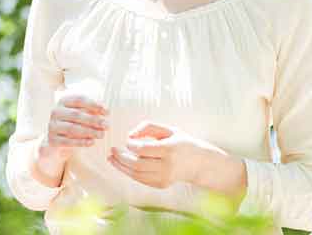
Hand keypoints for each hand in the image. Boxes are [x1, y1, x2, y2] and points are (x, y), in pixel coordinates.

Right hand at [33, 94, 107, 185]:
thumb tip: (106, 111)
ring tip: (102, 134)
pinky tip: (92, 142)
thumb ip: (91, 112)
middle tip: (107, 125)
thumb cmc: (72, 125)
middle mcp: (56, 112)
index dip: (94, 105)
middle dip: (93, 120)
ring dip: (89, 131)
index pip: (79, 100)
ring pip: (72, 128)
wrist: (56, 143)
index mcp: (64, 101)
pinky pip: (68, 141)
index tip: (107, 111)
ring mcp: (52, 126)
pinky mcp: (52, 139)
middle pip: (76, 114)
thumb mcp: (80, 116)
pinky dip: (81, 142)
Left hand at [108, 121, 230, 189]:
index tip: (127, 141)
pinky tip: (123, 166)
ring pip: (136, 174)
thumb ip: (148, 127)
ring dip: (121, 167)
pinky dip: (129, 173)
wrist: (199, 163)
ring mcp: (164, 178)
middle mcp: (167, 166)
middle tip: (112, 150)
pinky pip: (141, 180)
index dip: (130, 145)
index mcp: (169, 149)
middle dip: (121, 158)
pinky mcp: (161, 185)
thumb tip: (130, 135)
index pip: (142, 149)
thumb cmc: (182, 143)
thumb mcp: (168, 129)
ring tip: (112, 159)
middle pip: (137, 164)